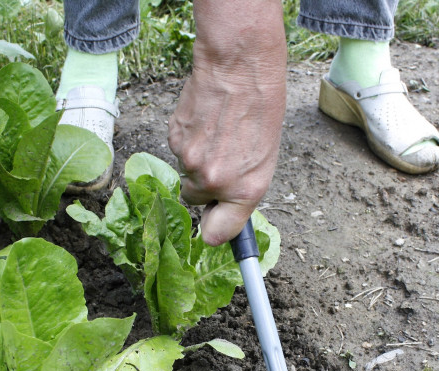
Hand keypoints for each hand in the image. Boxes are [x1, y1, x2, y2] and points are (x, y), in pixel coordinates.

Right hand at [168, 0, 286, 245]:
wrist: (239, 68)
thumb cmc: (261, 108)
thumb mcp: (264, 158)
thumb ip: (242, 190)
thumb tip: (223, 212)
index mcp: (245, 190)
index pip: (217, 234)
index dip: (212, 232)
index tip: (211, 229)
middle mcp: (215, 181)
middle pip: (195, 199)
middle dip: (204, 184)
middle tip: (221, 156)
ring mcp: (191, 161)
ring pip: (186, 172)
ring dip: (197, 158)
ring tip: (217, 131)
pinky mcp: (174, 140)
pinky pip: (177, 150)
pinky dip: (188, 139)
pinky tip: (205, 120)